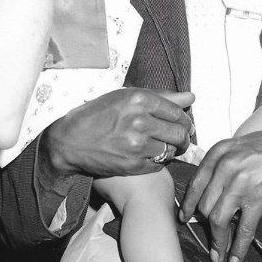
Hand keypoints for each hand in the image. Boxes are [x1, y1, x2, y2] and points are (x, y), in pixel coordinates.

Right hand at [42, 87, 194, 177]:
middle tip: (179, 138)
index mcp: (139, 98)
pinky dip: (158, 160)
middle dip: (183, 137)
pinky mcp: (134, 164)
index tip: (183, 124)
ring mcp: (138, 144)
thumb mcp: (125, 97)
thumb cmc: (96, 114)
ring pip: (171, 149)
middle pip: (180, 132)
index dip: (184, 119)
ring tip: (161, 146)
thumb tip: (191, 97)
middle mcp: (140, 120)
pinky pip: (159, 163)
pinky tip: (148, 155)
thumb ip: (161, 97)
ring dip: (171, 150)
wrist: (69, 141)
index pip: (178, 111)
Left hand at [179, 121, 261, 261]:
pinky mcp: (259, 199)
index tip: (185, 218)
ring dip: (217, 241)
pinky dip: (237, 247)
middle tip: (210, 238)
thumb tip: (212, 191)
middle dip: (205, 226)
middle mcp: (225, 167)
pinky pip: (243, 229)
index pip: (195, 184)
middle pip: (205, 205)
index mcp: (219, 153)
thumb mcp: (241, 147)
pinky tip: (235, 258)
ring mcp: (241, 184)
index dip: (188, 205)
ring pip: (218, 220)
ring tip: (218, 255)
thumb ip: (224, 164)